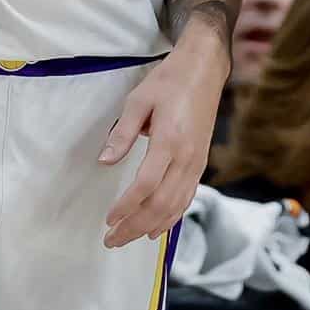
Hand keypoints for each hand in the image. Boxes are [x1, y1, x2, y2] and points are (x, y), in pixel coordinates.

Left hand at [98, 26, 227, 247]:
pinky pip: (187, 197)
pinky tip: (157, 228)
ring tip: (127, 238)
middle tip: (111, 240)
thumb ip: (122, 133)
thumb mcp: (138, 100)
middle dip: (135, 225)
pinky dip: (172, 217)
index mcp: (170, 140)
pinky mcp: (201, 163)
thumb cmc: (170, 80)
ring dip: (151, 226)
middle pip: (161, 203)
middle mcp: (187, 157)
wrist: (205, 69)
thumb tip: (104, 162)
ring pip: (175, 205)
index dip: (126, 206)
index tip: (109, 220)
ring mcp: (197, 162)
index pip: (146, 184)